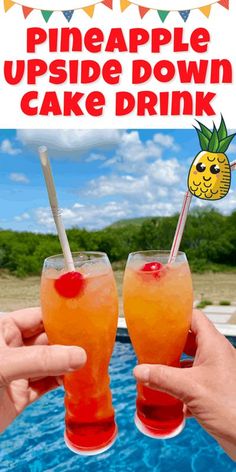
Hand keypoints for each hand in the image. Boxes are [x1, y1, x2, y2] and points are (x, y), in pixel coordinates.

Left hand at [0, 307, 85, 432]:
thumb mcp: (4, 364)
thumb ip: (41, 360)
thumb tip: (78, 356)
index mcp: (3, 329)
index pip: (37, 316)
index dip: (60, 317)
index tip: (84, 319)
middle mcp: (11, 347)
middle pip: (47, 339)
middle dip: (68, 342)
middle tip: (93, 343)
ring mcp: (17, 371)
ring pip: (49, 362)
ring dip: (68, 363)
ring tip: (90, 362)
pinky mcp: (20, 394)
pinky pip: (46, 384)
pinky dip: (62, 383)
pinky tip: (76, 381)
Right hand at [134, 309, 235, 460]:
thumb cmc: (230, 408)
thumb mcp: (189, 389)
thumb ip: (162, 378)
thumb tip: (139, 370)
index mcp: (214, 345)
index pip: (194, 317)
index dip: (177, 316)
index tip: (158, 320)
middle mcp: (216, 354)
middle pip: (190, 338)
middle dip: (171, 343)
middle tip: (152, 345)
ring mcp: (216, 371)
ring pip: (191, 360)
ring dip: (174, 364)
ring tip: (156, 368)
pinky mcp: (215, 388)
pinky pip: (194, 378)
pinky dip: (181, 383)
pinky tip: (169, 394)